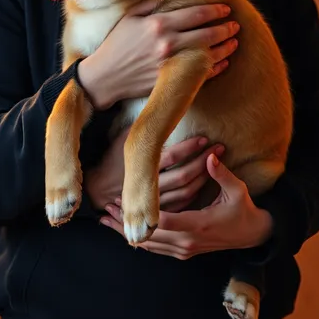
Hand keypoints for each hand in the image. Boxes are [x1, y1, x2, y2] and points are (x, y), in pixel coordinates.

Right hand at [77, 1, 239, 109]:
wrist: (105, 77)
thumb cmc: (115, 45)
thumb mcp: (129, 17)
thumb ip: (150, 4)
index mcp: (159, 24)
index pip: (196, 14)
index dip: (215, 10)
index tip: (225, 8)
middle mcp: (168, 43)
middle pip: (207, 34)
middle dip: (225, 28)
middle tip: (235, 25)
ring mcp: (172, 64)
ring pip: (209, 54)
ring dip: (226, 47)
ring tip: (234, 42)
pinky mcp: (172, 81)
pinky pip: (201, 75)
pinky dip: (216, 68)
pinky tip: (223, 62)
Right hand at [85, 132, 224, 211]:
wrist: (98, 191)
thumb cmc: (110, 161)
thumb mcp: (121, 139)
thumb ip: (139, 127)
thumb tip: (156, 107)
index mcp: (141, 165)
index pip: (171, 156)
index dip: (190, 147)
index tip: (204, 139)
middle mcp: (149, 185)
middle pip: (183, 176)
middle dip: (204, 161)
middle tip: (219, 147)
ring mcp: (155, 201)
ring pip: (186, 191)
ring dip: (204, 176)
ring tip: (216, 160)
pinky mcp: (158, 211)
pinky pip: (183, 203)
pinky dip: (196, 192)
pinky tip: (205, 180)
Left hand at [100, 154, 273, 258]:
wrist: (252, 235)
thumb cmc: (243, 209)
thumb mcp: (237, 189)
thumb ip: (221, 173)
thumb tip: (210, 154)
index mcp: (198, 224)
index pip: (163, 220)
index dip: (141, 212)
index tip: (122, 201)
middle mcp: (189, 241)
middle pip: (150, 235)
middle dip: (126, 224)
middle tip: (105, 209)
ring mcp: (186, 249)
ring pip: (151, 245)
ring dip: (129, 233)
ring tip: (108, 221)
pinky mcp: (185, 252)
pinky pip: (158, 249)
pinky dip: (141, 240)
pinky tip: (127, 232)